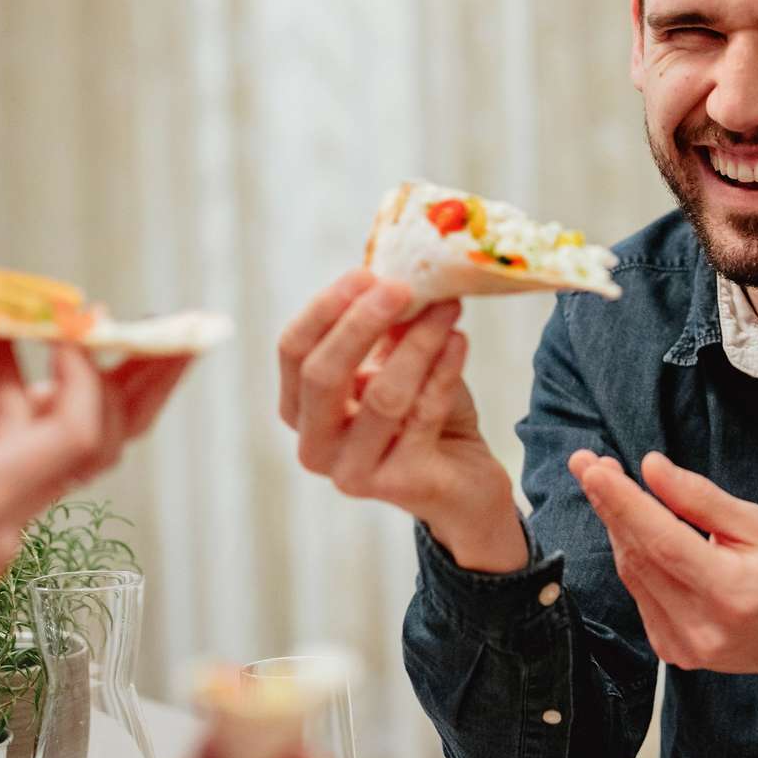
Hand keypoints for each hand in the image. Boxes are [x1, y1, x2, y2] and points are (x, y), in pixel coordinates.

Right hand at [0, 307, 181, 630]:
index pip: (77, 433)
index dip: (84, 377)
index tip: (65, 335)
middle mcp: (7, 530)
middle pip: (86, 450)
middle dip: (94, 385)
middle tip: (83, 334)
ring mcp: (2, 550)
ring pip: (47, 465)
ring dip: (30, 408)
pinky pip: (19, 487)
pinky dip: (6, 443)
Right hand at [278, 270, 524, 572]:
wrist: (464, 482)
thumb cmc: (420, 415)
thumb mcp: (396, 364)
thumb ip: (387, 328)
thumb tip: (393, 272)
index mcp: (299, 409)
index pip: (293, 351)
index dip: (326, 308)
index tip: (366, 273)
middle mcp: (315, 446)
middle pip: (323, 375)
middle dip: (362, 323)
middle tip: (402, 286)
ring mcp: (353, 473)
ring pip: (383, 395)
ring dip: (419, 342)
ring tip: (448, 307)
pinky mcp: (400, 484)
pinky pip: (423, 415)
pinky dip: (444, 371)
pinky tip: (460, 340)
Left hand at [570, 449, 757, 673]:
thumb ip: (702, 499)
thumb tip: (651, 468)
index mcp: (731, 593)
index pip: (661, 541)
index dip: (623, 501)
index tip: (593, 468)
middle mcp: (702, 627)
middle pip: (639, 555)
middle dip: (610, 505)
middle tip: (589, 463)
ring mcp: (685, 646)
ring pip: (633, 574)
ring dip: (616, 526)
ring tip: (606, 484)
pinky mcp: (673, 651)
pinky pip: (640, 593)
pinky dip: (633, 556)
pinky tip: (631, 527)